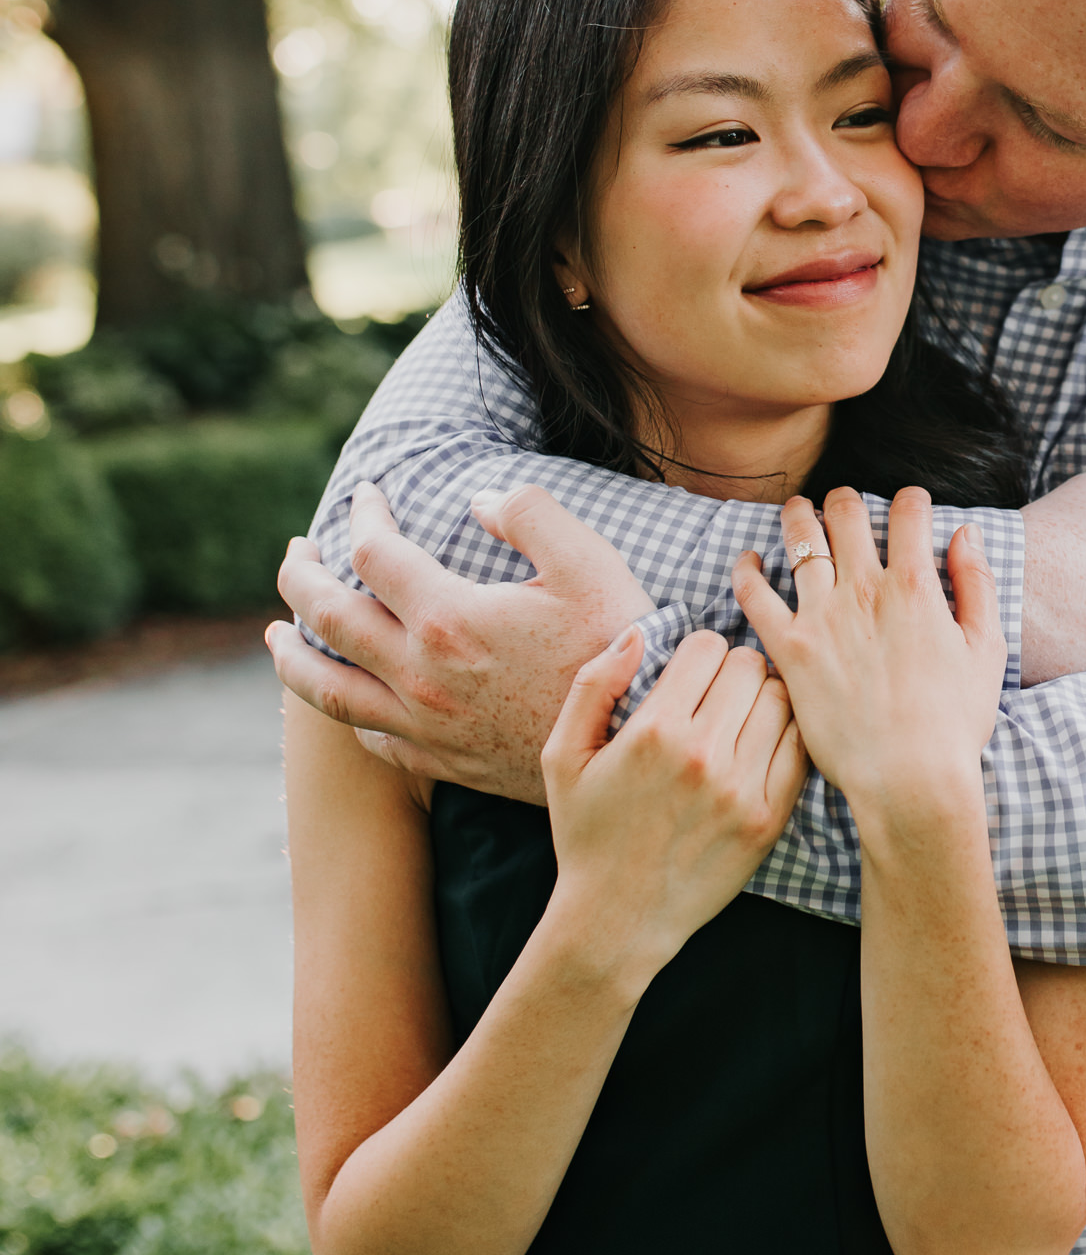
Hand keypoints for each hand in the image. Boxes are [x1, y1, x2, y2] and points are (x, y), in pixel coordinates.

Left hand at [267, 479, 652, 800]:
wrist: (640, 740)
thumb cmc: (620, 643)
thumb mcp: (589, 559)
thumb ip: (530, 512)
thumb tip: (478, 501)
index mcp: (449, 616)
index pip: (373, 552)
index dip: (362, 513)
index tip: (365, 493)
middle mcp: (422, 674)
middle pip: (328, 618)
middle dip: (300, 577)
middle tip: (295, 552)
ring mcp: (427, 724)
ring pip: (328, 690)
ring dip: (291, 656)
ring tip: (276, 635)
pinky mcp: (444, 761)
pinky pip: (372, 739)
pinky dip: (346, 713)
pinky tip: (348, 695)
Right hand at [539, 627, 805, 997]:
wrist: (616, 922)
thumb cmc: (586, 835)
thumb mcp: (563, 757)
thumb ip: (594, 685)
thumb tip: (636, 634)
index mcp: (654, 731)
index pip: (708, 647)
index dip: (698, 653)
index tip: (690, 675)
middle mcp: (703, 756)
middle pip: (751, 667)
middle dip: (734, 670)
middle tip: (719, 694)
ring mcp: (741, 790)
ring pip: (782, 702)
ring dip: (764, 700)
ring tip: (741, 718)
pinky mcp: (768, 820)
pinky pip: (799, 750)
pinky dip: (786, 737)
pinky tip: (761, 747)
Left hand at [732, 486, 1003, 829]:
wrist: (909, 780)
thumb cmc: (955, 723)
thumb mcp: (986, 649)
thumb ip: (977, 584)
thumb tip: (965, 534)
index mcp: (915, 586)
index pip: (908, 511)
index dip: (911, 500)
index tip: (910, 507)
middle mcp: (864, 591)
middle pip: (846, 513)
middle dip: (847, 500)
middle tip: (845, 505)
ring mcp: (821, 617)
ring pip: (800, 540)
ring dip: (798, 516)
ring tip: (797, 511)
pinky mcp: (788, 650)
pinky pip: (755, 594)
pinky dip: (747, 570)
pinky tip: (749, 561)